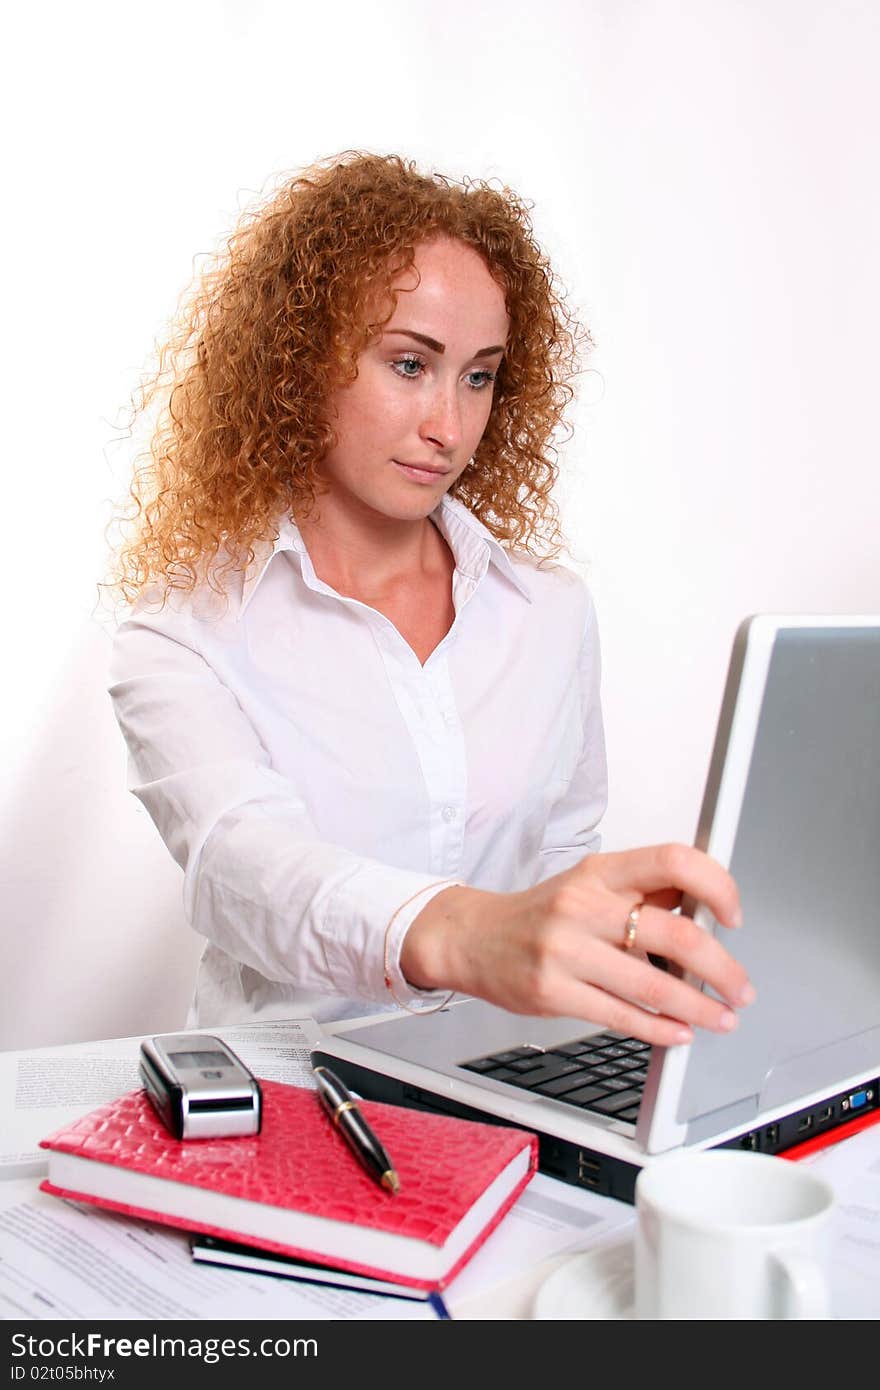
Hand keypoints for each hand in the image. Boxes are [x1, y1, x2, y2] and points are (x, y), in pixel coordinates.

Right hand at [401, 844, 753, 1046]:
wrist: (472, 938)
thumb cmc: (541, 914)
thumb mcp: (590, 884)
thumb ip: (644, 893)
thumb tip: (708, 908)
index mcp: (600, 871)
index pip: (673, 861)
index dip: (716, 885)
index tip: (733, 915)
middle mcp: (584, 905)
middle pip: (675, 933)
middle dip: (721, 968)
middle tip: (740, 987)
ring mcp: (566, 950)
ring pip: (653, 984)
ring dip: (700, 1007)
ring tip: (722, 1018)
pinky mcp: (553, 992)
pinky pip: (621, 1015)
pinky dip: (660, 1029)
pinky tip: (680, 1032)